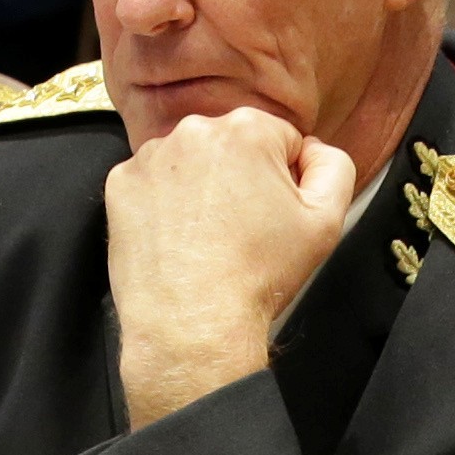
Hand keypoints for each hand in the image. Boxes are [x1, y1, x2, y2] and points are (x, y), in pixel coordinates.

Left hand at [103, 105, 353, 424]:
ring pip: (190, 162)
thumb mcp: (327, 221)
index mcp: (248, 129)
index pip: (281, 140)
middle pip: (232, 146)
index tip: (272, 215)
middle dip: (241, 178)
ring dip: (200, 188)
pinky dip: (163, 204)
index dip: (285, 180)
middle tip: (241, 230)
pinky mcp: (120, 184)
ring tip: (207, 238)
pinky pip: (152, 184)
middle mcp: (194, 130)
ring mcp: (151, 157)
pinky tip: (177, 239)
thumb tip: (312, 149)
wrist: (193, 324)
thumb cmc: (258, 276)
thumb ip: (334, 166)